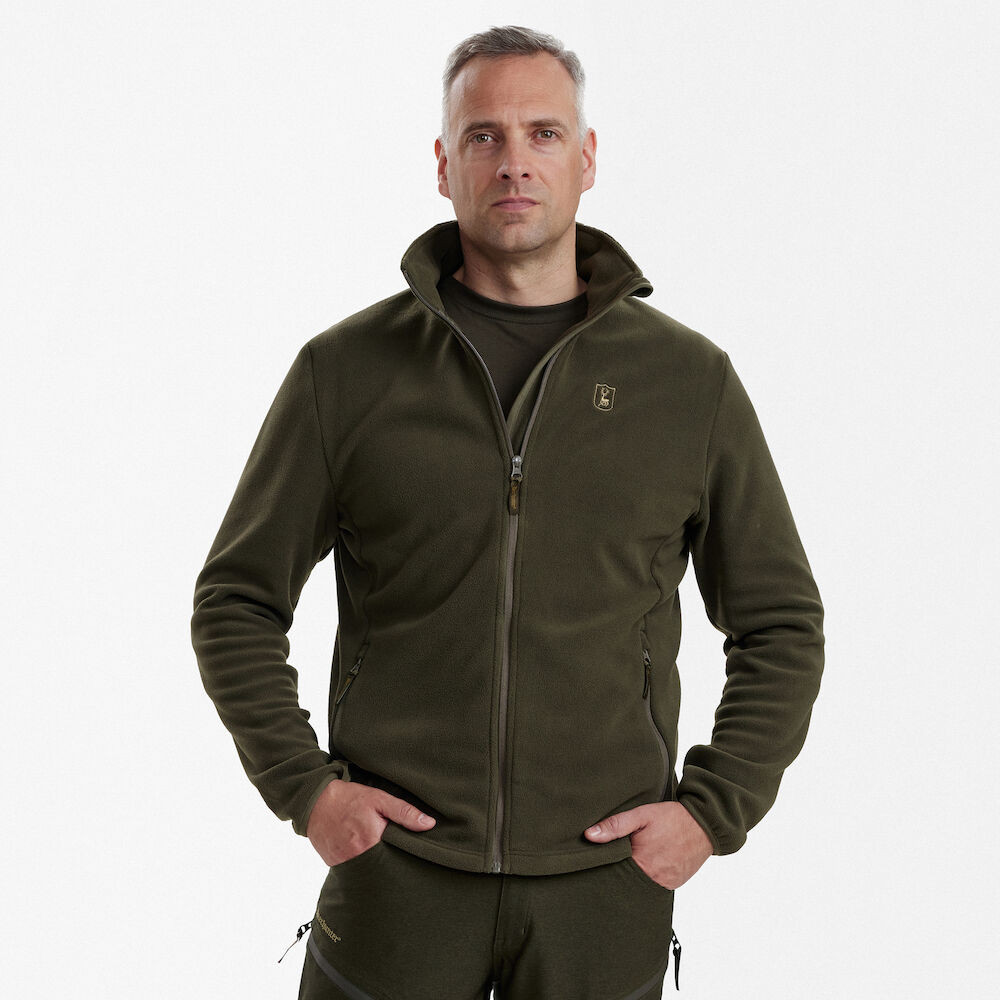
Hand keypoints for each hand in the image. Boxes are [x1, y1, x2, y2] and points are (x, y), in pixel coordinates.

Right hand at [306, 780, 435, 865]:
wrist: (315, 801)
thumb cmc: (349, 799)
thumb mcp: (379, 799)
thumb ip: (404, 813)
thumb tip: (430, 824)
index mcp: (372, 842)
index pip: (397, 860)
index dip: (406, 859)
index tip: (414, 858)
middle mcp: (357, 858)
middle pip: (383, 870)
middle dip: (392, 867)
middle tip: (399, 860)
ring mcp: (344, 865)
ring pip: (368, 873)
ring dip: (376, 868)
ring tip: (383, 861)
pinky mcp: (334, 866)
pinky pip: (353, 872)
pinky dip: (361, 867)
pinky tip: (366, 858)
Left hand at [584, 802, 712, 889]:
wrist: (706, 825)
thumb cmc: (672, 817)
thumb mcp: (642, 814)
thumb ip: (615, 825)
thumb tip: (589, 835)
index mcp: (642, 862)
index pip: (613, 873)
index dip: (604, 867)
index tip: (596, 862)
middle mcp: (654, 879)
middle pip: (626, 882)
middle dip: (618, 873)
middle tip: (611, 863)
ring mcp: (665, 884)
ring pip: (640, 885)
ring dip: (634, 876)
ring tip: (629, 863)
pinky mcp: (674, 884)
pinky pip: (655, 885)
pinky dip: (648, 876)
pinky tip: (646, 865)